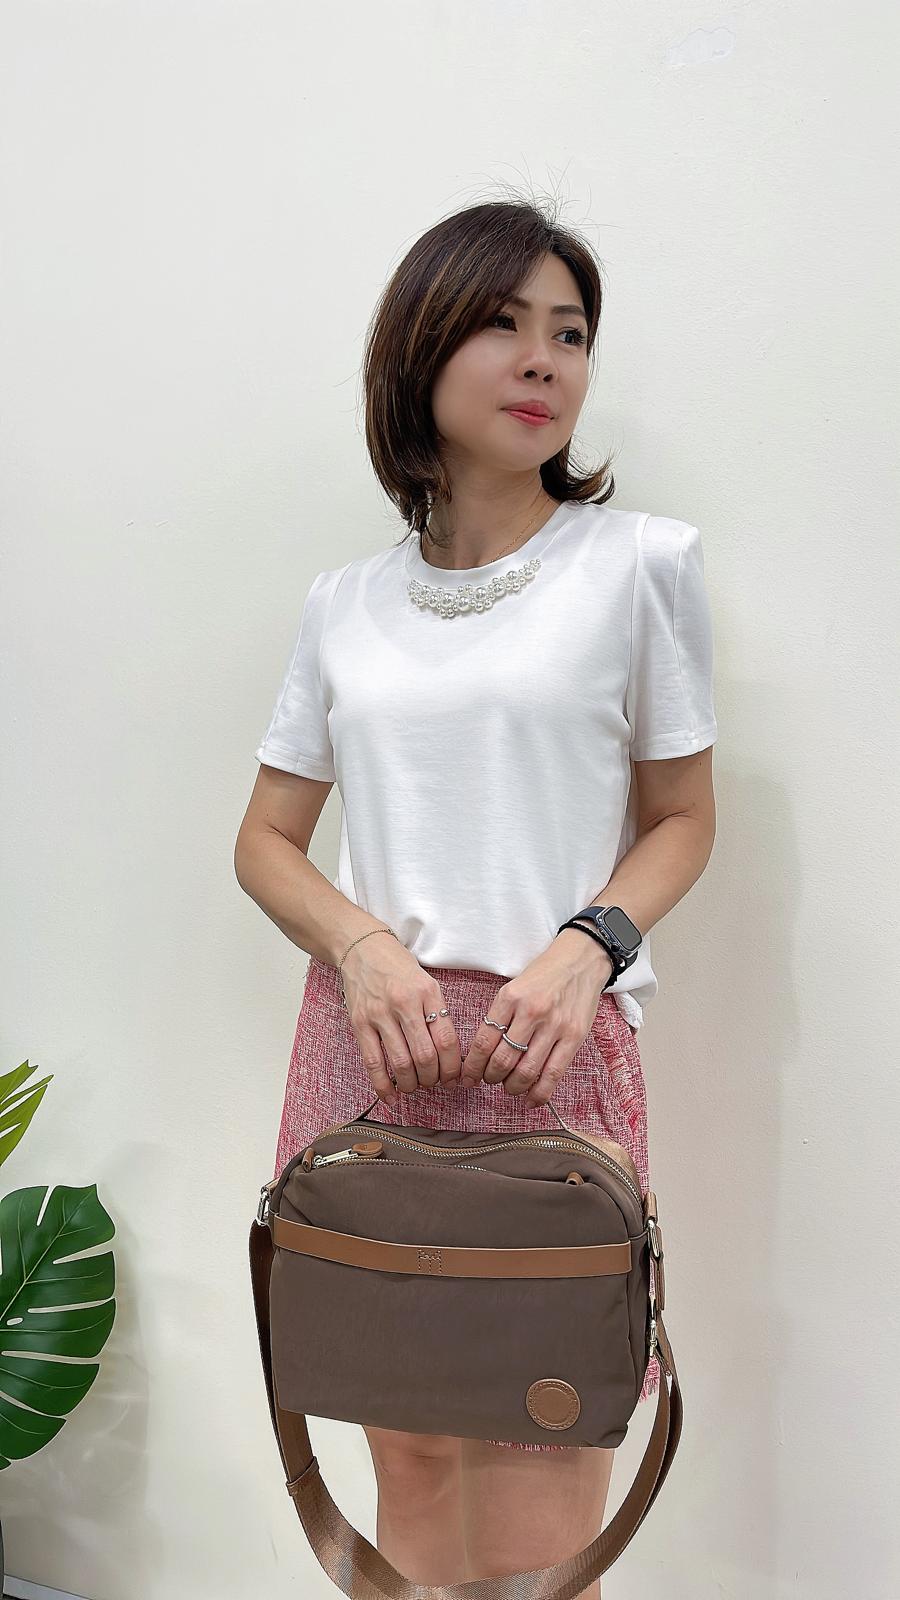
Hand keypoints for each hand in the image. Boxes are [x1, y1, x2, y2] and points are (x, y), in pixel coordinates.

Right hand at [339, 933, 462, 1105]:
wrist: (361, 948)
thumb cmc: (398, 967)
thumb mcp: (427, 982)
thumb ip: (438, 1014)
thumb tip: (449, 1056)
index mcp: (427, 993)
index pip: (447, 1040)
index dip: (453, 1067)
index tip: (454, 1077)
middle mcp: (404, 1003)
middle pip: (425, 1056)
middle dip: (434, 1079)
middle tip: (435, 1082)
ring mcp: (379, 1014)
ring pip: (401, 1063)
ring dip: (412, 1083)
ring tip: (415, 1085)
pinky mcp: (359, 1023)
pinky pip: (372, 1063)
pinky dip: (383, 1085)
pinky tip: (391, 1096)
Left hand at [458, 932, 613, 1106]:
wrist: (580, 960)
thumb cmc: (545, 975)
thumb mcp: (514, 987)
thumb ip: (500, 1017)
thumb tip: (484, 1053)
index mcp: (510, 998)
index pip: (483, 1041)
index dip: (473, 1066)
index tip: (469, 1076)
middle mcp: (532, 1012)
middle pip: (502, 1060)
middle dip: (490, 1077)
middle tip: (489, 1079)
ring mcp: (555, 1025)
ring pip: (526, 1071)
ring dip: (512, 1086)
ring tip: (509, 1086)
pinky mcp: (574, 1036)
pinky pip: (554, 1074)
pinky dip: (539, 1093)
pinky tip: (530, 1099)